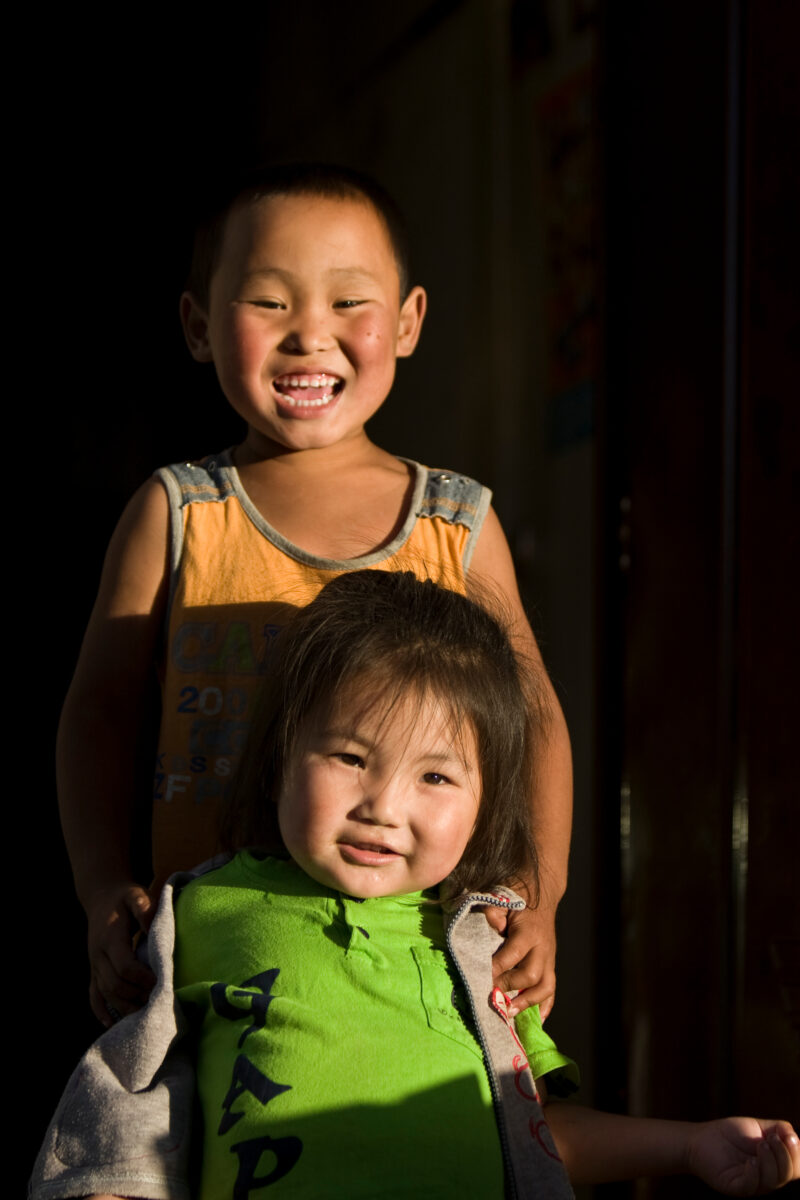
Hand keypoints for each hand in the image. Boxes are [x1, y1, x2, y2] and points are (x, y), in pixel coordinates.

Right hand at [86, 883, 155, 1026]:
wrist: (101, 897)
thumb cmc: (124, 898)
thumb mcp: (136, 896)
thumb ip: (144, 909)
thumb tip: (153, 927)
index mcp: (110, 938)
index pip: (124, 966)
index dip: (142, 977)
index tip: (160, 981)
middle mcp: (98, 955)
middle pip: (114, 985)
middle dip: (136, 995)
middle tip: (157, 1000)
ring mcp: (94, 965)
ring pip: (105, 993)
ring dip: (123, 1006)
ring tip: (144, 1014)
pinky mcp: (93, 971)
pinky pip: (93, 995)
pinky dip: (100, 1011)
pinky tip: (111, 1024)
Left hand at [487, 903, 556, 1017]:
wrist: (543, 890)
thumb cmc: (519, 893)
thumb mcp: (503, 895)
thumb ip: (493, 911)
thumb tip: (489, 930)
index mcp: (529, 931)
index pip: (512, 955)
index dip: (495, 968)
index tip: (479, 976)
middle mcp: (543, 947)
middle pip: (531, 975)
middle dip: (509, 986)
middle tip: (490, 993)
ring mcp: (549, 957)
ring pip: (545, 986)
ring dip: (527, 1002)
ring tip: (509, 1012)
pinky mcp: (551, 963)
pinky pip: (552, 988)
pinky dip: (545, 1005)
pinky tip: (536, 1020)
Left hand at [687, 1117, 799, 1194]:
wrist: (701, 1138)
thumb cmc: (731, 1134)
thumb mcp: (758, 1127)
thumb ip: (778, 1128)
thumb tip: (793, 1135)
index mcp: (775, 1166)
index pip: (796, 1168)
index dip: (797, 1154)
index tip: (789, 1136)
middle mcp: (766, 1178)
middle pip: (787, 1174)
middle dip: (784, 1154)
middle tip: (770, 1138)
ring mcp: (751, 1184)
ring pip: (772, 1181)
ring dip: (770, 1161)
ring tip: (760, 1145)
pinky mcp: (734, 1186)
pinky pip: (750, 1185)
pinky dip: (754, 1172)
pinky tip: (750, 1160)